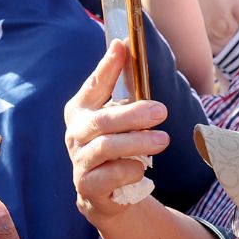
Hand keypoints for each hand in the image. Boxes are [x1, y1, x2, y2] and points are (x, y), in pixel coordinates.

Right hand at [64, 42, 169, 225]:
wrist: (106, 193)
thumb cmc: (115, 146)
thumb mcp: (120, 117)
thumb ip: (121, 86)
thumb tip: (124, 46)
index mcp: (81, 111)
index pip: (94, 85)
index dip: (108, 66)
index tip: (123, 46)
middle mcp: (75, 134)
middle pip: (102, 120)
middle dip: (133, 114)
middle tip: (162, 111)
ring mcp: (78, 160)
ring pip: (106, 147)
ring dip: (137, 142)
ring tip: (162, 139)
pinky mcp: (87, 186)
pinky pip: (110, 175)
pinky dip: (130, 170)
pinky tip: (141, 168)